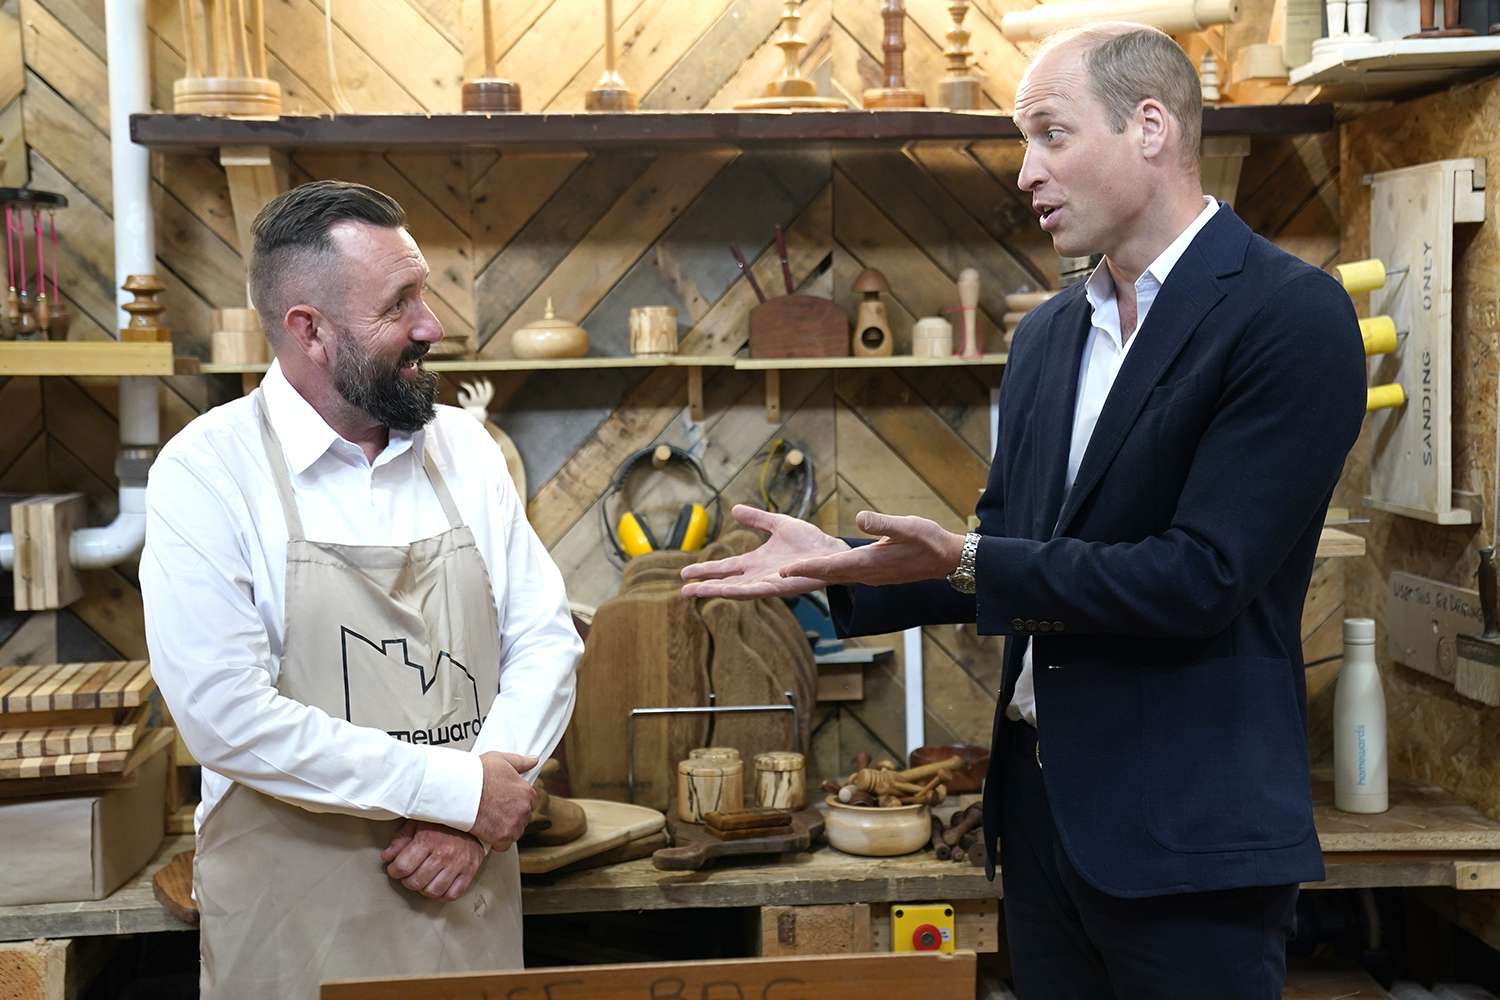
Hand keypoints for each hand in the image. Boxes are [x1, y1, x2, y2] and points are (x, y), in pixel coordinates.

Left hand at [382, 820, 485, 899]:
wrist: (473, 816)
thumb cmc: (442, 820)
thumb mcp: (417, 822)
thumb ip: (400, 839)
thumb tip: (387, 857)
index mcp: (428, 839)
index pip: (402, 868)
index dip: (394, 871)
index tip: (395, 868)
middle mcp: (444, 854)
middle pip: (416, 883)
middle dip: (407, 881)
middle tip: (408, 874)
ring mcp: (458, 864)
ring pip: (433, 891)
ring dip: (423, 889)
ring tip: (423, 880)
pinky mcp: (470, 871)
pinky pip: (453, 894)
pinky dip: (443, 895)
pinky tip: (438, 885)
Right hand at [469, 751, 537, 851]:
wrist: (460, 789)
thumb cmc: (478, 774)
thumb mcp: (501, 760)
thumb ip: (521, 762)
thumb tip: (534, 760)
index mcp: (527, 791)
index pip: (530, 801)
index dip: (516, 802)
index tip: (505, 802)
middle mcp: (524, 809)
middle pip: (523, 817)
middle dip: (511, 815)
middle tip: (495, 811)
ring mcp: (514, 824)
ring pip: (515, 831)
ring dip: (505, 829)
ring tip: (490, 821)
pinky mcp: (502, 837)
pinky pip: (504, 845)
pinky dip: (496, 842)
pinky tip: (487, 832)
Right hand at [680, 504, 849, 598]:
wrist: (832, 550)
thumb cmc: (809, 541)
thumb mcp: (778, 524)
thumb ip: (757, 519)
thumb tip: (734, 509)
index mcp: (755, 562)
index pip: (725, 567)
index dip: (706, 570)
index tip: (685, 573)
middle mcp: (758, 575)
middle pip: (725, 582)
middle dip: (704, 586)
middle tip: (682, 590)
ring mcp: (768, 583)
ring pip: (736, 590)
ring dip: (716, 591)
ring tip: (695, 593)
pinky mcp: (782, 588)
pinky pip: (758, 591)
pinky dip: (742, 591)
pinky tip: (726, 591)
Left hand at [780, 511, 967, 586]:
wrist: (947, 559)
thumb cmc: (929, 541)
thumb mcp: (907, 526)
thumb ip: (882, 523)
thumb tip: (859, 517)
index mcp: (869, 563)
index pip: (830, 567)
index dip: (806, 569)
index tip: (783, 571)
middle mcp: (866, 574)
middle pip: (827, 575)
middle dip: (802, 574)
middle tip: (778, 574)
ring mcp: (871, 576)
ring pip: (836, 577)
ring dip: (814, 574)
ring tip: (792, 571)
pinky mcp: (875, 574)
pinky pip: (846, 575)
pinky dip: (829, 572)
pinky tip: (823, 567)